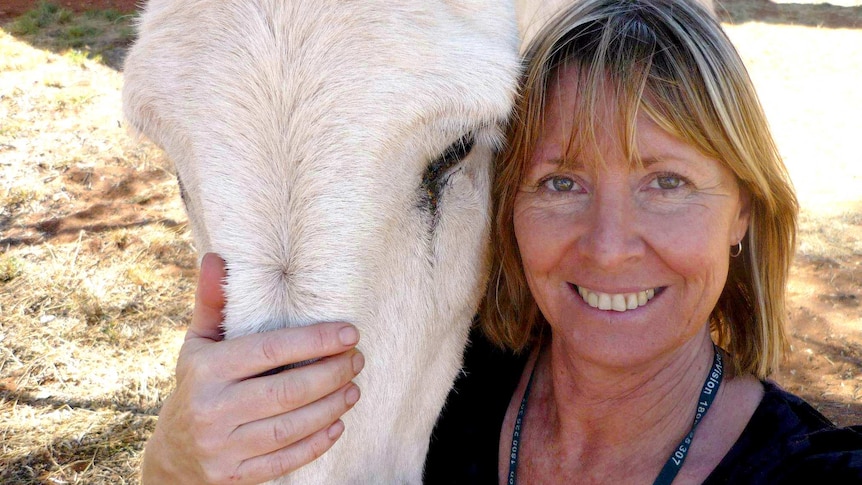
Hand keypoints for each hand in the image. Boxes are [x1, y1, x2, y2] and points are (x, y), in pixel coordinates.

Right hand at [141, 253, 363, 483]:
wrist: (172, 455)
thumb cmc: (195, 386)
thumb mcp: (197, 345)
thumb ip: (212, 303)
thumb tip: (217, 258)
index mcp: (206, 370)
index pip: (269, 350)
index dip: (314, 341)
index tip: (349, 332)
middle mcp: (212, 409)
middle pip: (287, 391)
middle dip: (331, 373)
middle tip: (357, 360)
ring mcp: (224, 447)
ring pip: (291, 427)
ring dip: (331, 406)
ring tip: (354, 388)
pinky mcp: (236, 475)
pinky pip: (285, 460)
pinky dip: (317, 442)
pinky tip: (339, 423)